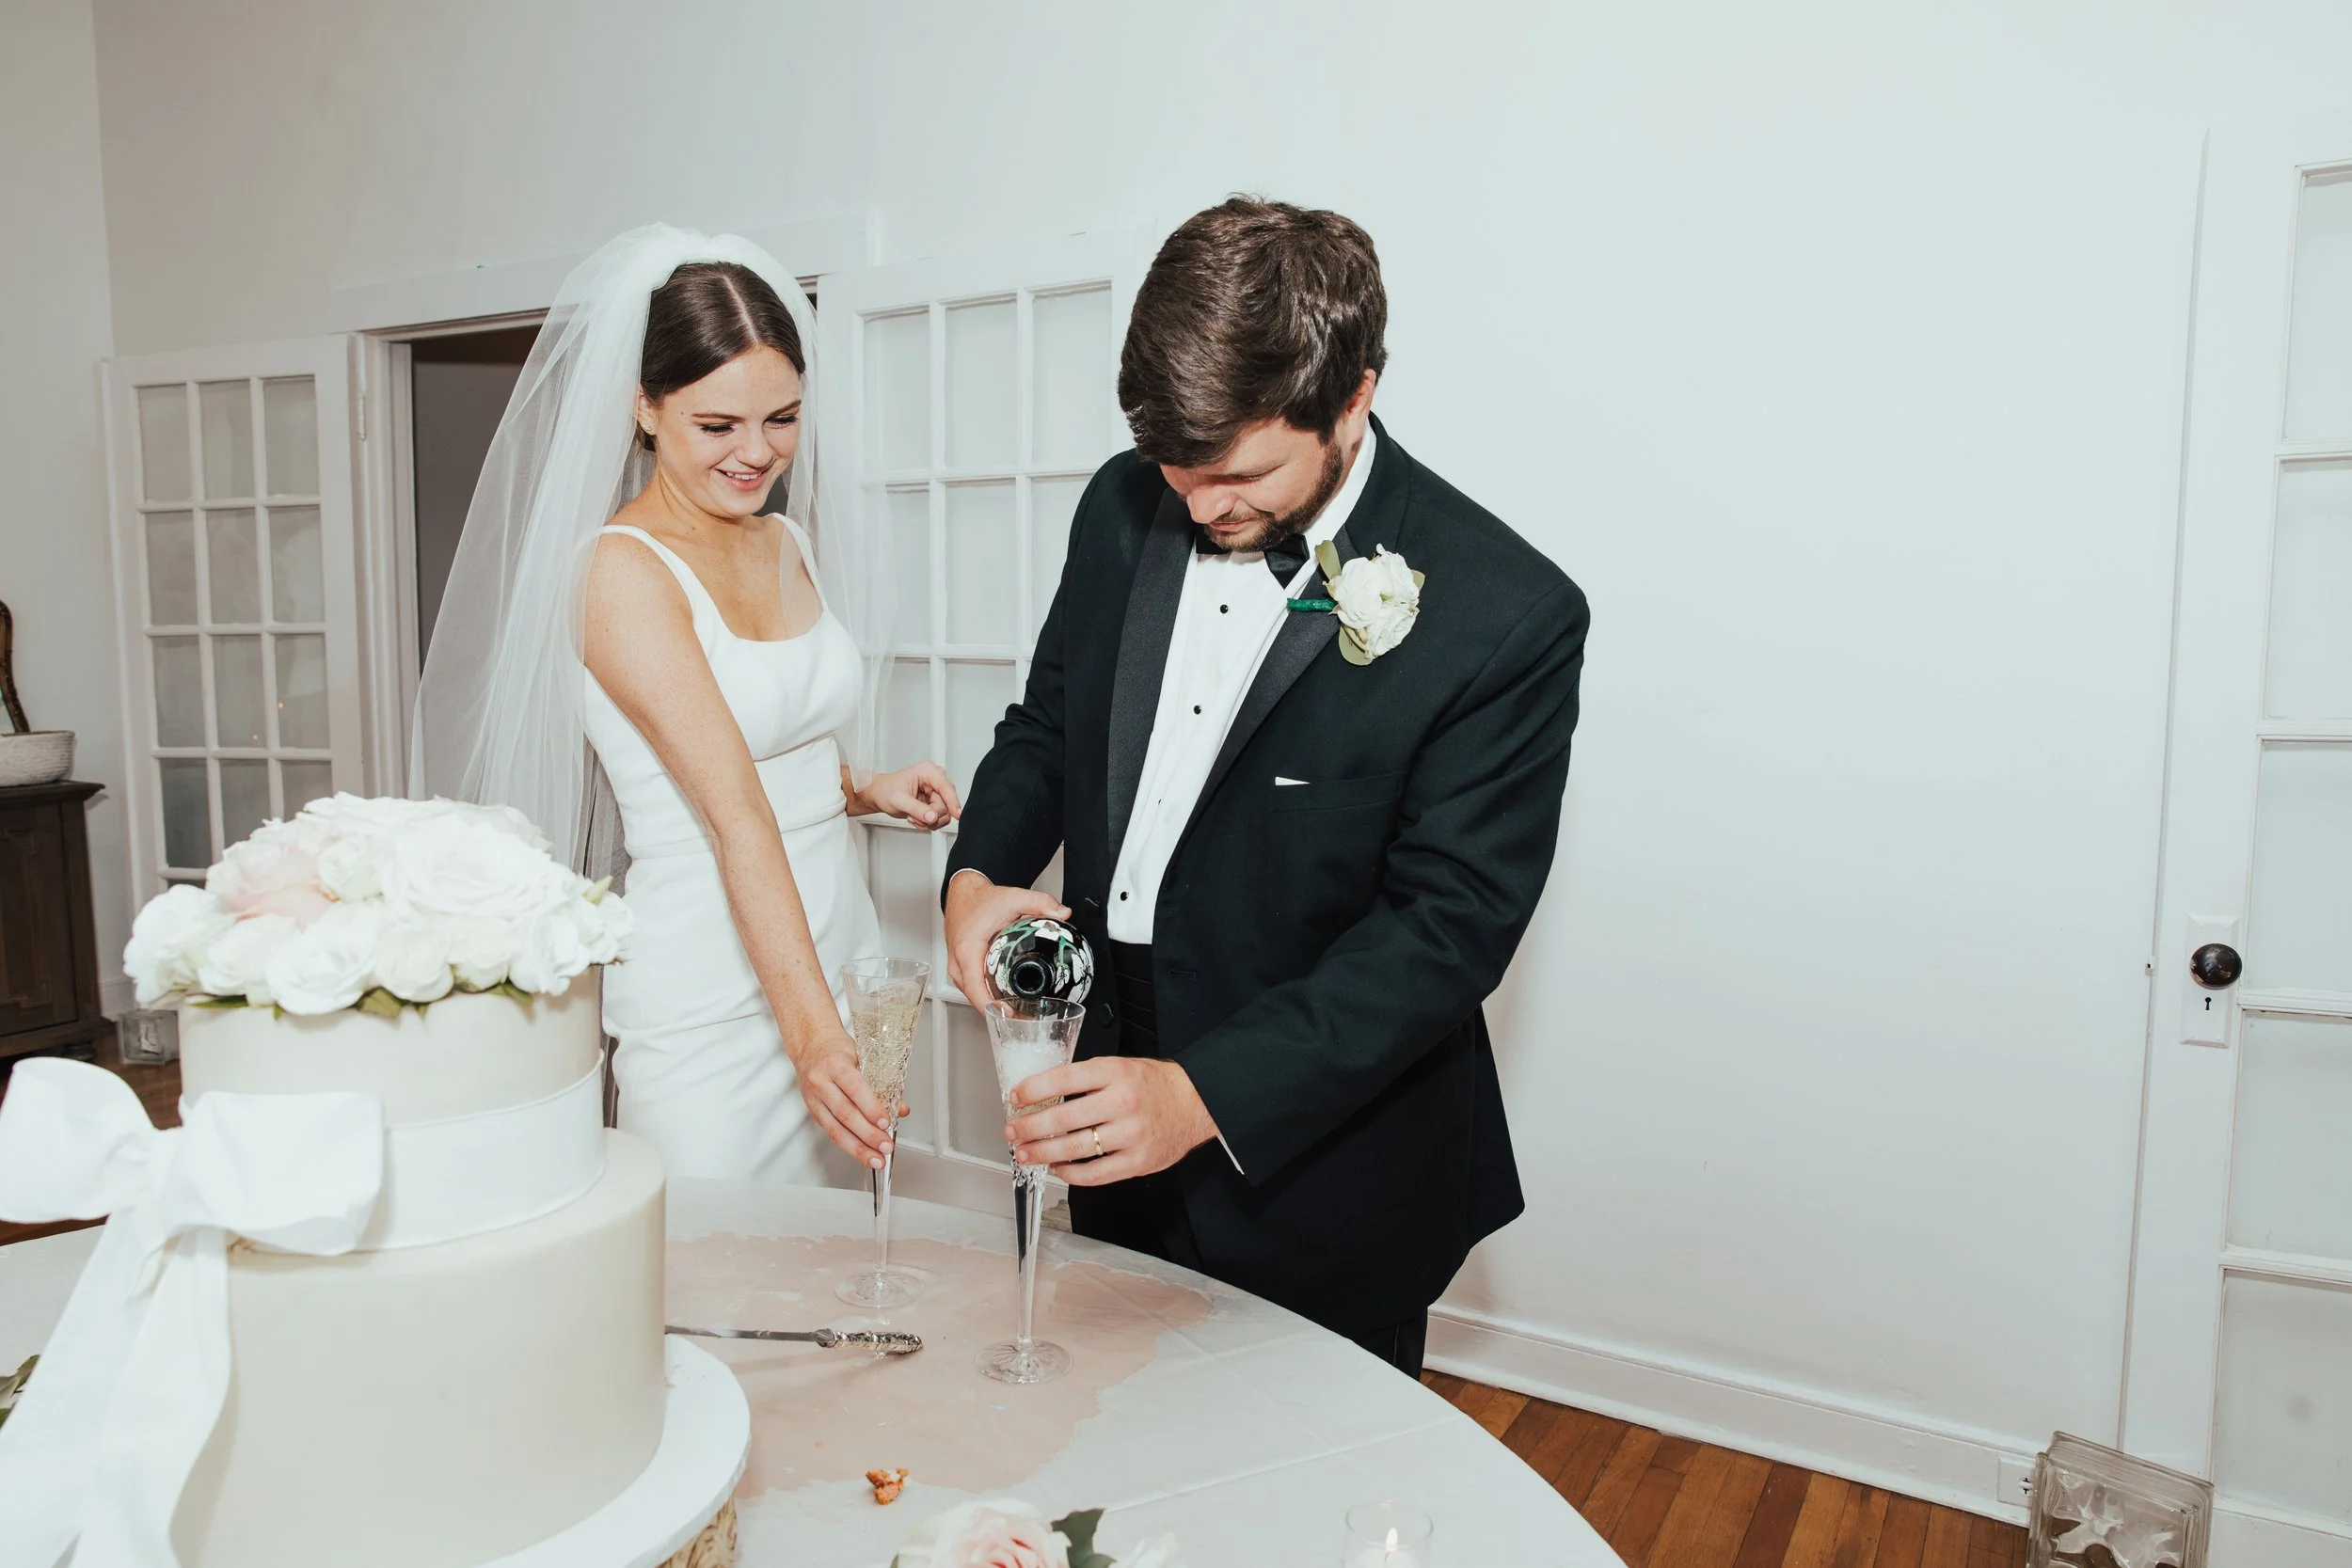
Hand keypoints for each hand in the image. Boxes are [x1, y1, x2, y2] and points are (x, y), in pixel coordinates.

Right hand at [788, 1020, 904, 1170]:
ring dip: (858, 1148)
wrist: (810, 1046)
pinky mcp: (813, 1112)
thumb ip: (882, 1082)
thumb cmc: (837, 1050)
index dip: (871, 1108)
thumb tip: (900, 1108)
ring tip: (875, 1159)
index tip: (885, 1122)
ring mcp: (814, 1099)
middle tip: (885, 1146)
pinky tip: (861, 1153)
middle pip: (845, 1113)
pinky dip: (848, 1145)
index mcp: (835, 1064)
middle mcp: (821, 1082)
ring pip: (835, 1129)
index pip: (854, 1088)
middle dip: (868, 1134)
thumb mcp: (863, 1056)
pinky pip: (831, 1132)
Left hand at [858, 762, 959, 829]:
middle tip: (914, 817)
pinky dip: (928, 822)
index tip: (957, 814)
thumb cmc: (885, 791)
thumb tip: (932, 816)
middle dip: (931, 815)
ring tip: (913, 816)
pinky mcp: (935, 802)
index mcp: (928, 771)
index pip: (946, 788)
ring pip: (944, 813)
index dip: (953, 802)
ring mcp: (936, 792)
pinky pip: (940, 817)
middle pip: (946, 804)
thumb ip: (916, 809)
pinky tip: (916, 817)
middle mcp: (935, 780)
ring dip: (929, 821)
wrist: (879, 795)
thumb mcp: (898, 800)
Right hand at [943, 870, 1068, 1009]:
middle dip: (1000, 1012)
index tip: (1011, 1015)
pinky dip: (987, 997)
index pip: (976, 991)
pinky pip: (973, 990)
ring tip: (1020, 1013)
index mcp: (967, 951)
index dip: (994, 1008)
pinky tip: (1004, 1001)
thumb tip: (1062, 914)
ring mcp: (957, 969)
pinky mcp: (961, 969)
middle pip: (976, 999)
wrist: (962, 893)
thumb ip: (1040, 903)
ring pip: (974, 997)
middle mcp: (958, 964)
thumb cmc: (978, 899)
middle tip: (1026, 1018)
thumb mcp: (1013, 898)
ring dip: (994, 1007)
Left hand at [1004, 1057, 1217, 1184]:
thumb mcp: (1120, 1066)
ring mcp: (1131, 1134)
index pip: (1062, 1079)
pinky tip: (1058, 1167)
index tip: (1015, 1098)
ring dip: (1042, 1152)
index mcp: (1114, 1072)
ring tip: (1025, 1153)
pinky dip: (1070, 1174)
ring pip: (1074, 1148)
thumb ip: (1085, 1079)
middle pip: (1062, 1118)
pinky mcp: (1138, 1161)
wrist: (1195, 1103)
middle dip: (1029, 1126)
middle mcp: (1122, 1102)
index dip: (1032, 1090)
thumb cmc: (1153, 1085)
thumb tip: (1041, 1095)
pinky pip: (1094, 1174)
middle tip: (1012, 1130)